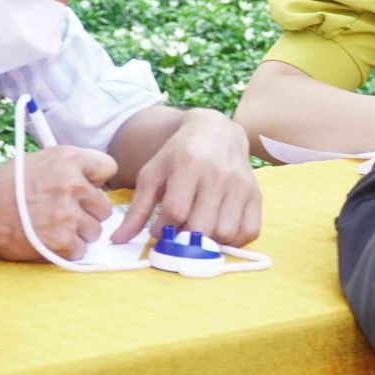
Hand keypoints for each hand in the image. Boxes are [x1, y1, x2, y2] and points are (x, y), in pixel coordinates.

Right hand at [0, 147, 116, 261]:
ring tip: (54, 227)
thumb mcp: (40, 161)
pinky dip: (66, 249)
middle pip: (105, 206)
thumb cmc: (6, 187)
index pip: (108, 167)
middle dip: (88, 212)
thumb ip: (70, 167)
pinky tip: (48, 240)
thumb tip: (95, 181)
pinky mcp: (62, 240)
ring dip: (78, 233)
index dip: (97, 181)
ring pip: (95, 231)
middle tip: (66, 213)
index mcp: (67, 159)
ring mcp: (68, 214)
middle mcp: (72, 184)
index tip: (86, 188)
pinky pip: (80, 249)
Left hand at [112, 110, 260, 246]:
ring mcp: (241, 184)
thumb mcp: (153, 173)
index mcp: (189, 164)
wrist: (216, 132)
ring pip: (225, 233)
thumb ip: (137, 208)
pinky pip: (249, 231)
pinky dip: (233, 241)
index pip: (175, 211)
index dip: (162, 229)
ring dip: (208, 242)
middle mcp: (219, 174)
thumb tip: (118, 240)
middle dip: (183, 240)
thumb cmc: (179, 155)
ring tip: (196, 233)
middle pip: (201, 226)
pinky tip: (217, 231)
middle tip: (176, 236)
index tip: (157, 230)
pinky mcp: (256, 194)